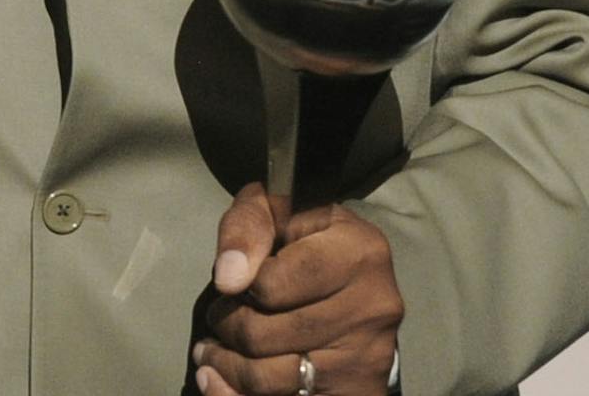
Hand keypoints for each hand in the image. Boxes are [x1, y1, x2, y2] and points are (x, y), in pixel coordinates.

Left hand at [194, 182, 401, 395]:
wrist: (357, 282)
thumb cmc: (303, 238)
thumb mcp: (273, 210)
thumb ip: (246, 227)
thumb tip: (228, 279)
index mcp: (359, 251)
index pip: (270, 284)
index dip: (240, 287)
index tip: (231, 283)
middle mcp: (374, 307)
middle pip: (263, 336)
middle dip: (225, 328)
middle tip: (218, 319)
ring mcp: (370, 357)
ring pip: (270, 380)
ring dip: (227, 368)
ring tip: (214, 352)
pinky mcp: (362, 391)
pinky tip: (223, 383)